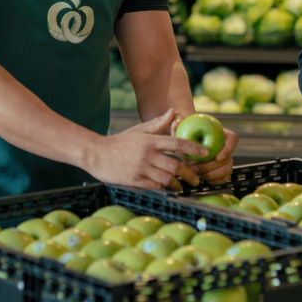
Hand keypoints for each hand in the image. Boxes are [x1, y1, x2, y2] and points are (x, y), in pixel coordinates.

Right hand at [86, 109, 204, 191]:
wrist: (95, 154)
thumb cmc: (119, 142)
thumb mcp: (138, 130)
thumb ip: (158, 124)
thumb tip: (173, 112)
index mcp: (150, 141)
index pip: (177, 144)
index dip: (194, 149)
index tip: (205, 153)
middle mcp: (147, 154)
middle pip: (175, 166)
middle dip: (189, 174)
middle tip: (196, 179)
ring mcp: (141, 168)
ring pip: (167, 179)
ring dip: (178, 184)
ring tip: (183, 187)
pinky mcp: (134, 180)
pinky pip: (154, 187)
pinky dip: (164, 189)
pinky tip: (168, 190)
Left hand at [182, 125, 238, 184]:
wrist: (186, 147)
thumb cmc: (185, 137)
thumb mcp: (180, 131)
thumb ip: (177, 126)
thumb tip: (177, 120)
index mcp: (221, 133)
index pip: (233, 138)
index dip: (228, 149)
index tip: (217, 157)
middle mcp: (225, 147)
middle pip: (228, 159)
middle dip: (211, 167)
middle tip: (196, 169)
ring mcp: (225, 159)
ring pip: (227, 170)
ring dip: (211, 175)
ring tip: (197, 174)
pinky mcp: (222, 170)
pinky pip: (223, 178)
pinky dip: (213, 180)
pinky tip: (201, 178)